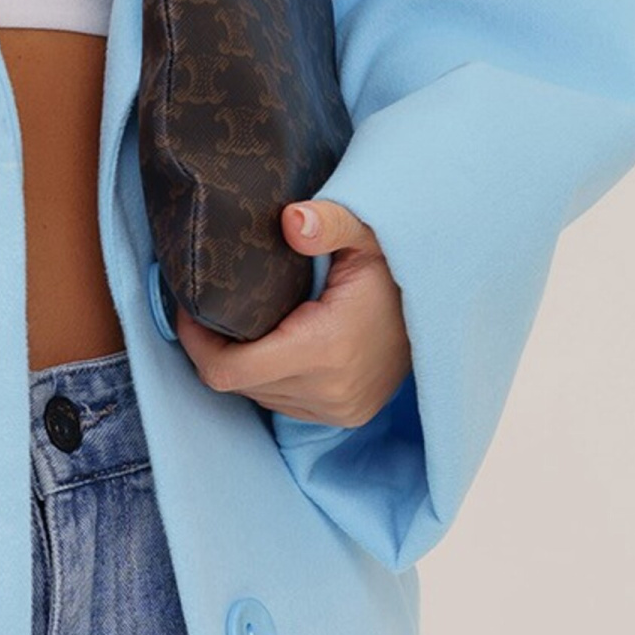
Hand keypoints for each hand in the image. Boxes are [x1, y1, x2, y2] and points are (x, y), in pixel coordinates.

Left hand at [174, 199, 411, 428]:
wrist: (444, 305)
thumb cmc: (394, 264)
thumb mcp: (366, 231)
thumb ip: (328, 222)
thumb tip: (292, 219)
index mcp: (325, 350)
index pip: (227, 370)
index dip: (197, 342)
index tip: (190, 308)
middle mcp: (330, 391)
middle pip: (238, 382)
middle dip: (218, 346)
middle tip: (212, 306)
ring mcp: (337, 409)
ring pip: (258, 394)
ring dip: (245, 363)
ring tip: (246, 321)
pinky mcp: (343, 416)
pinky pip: (282, 402)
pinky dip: (271, 376)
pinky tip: (278, 342)